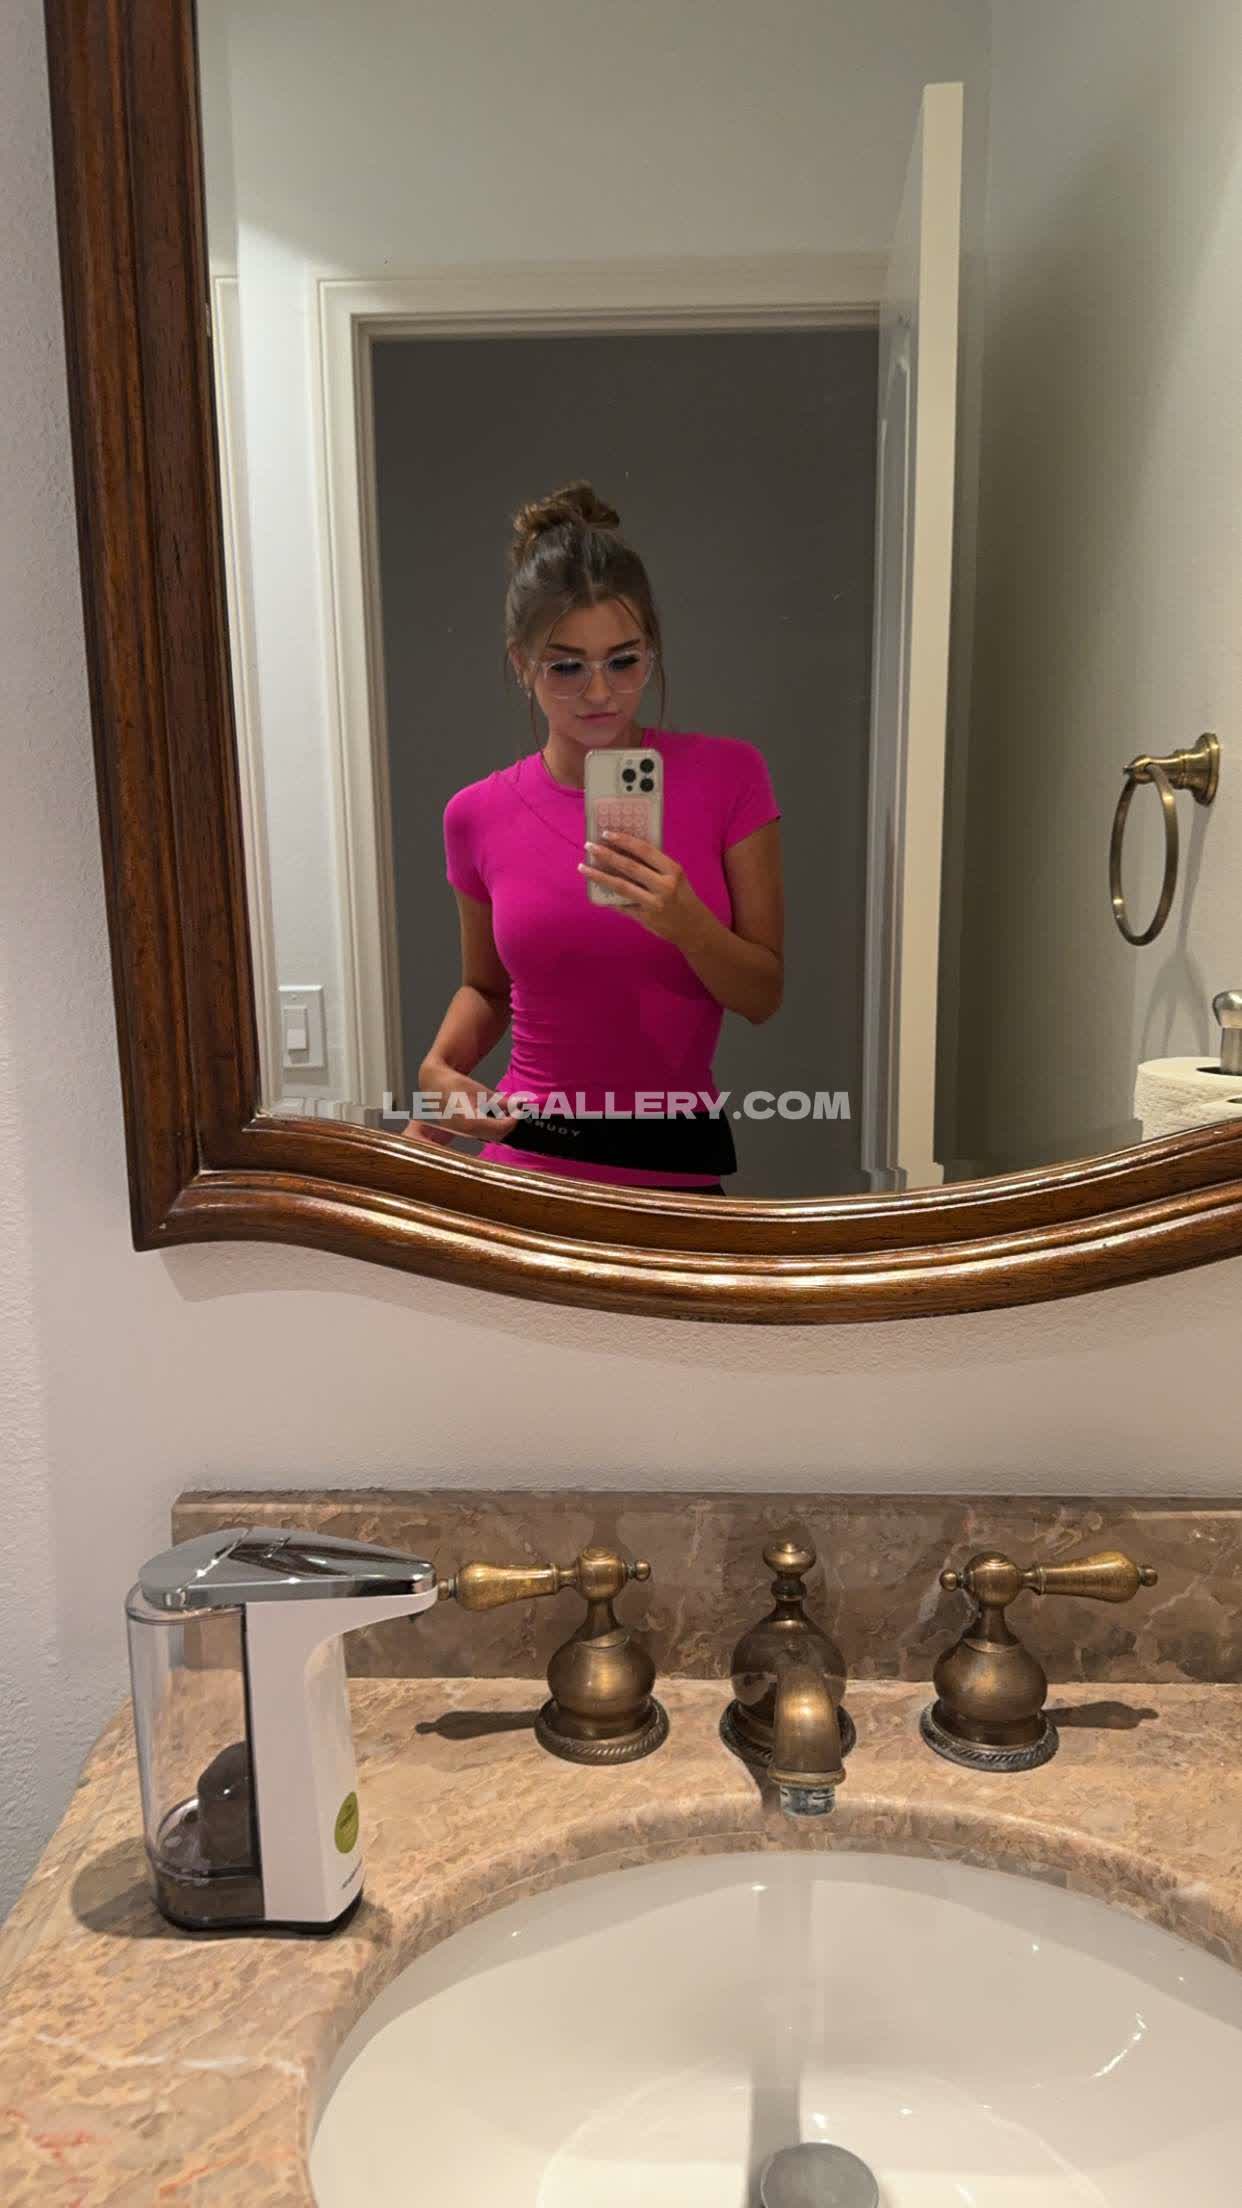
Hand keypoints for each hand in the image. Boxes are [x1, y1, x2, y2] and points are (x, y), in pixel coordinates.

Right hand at [411, 1058, 523, 1140]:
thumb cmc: (455, 1085)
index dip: (514, 1120)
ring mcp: (461, 1134)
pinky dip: (490, 1128)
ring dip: (500, 1127)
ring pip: (489, 1137)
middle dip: (508, 1124)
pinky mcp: (460, 1133)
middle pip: (496, 1135)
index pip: (501, 1128)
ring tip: (504, 1114)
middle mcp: (465, 1132)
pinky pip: (480, 1135)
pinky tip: (492, 1117)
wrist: (434, 1084)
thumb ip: (504, 1102)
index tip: (519, 1111)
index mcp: (471, 1121)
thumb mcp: (482, 1091)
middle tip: (514, 1113)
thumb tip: (521, 1105)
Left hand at [579, 832, 707, 947]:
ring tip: (583, 867)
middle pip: (629, 867)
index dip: (624, 840)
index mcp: (672, 870)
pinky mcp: (645, 918)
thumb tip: (623, 851)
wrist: (692, 927)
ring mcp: (653, 903)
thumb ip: (654, 865)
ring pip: (621, 886)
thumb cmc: (682, 896)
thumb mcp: (675, 876)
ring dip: (599, 876)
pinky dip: (607, 898)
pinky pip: (622, 905)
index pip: (645, 850)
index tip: (606, 833)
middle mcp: (664, 886)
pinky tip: (595, 891)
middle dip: (606, 855)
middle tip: (589, 846)